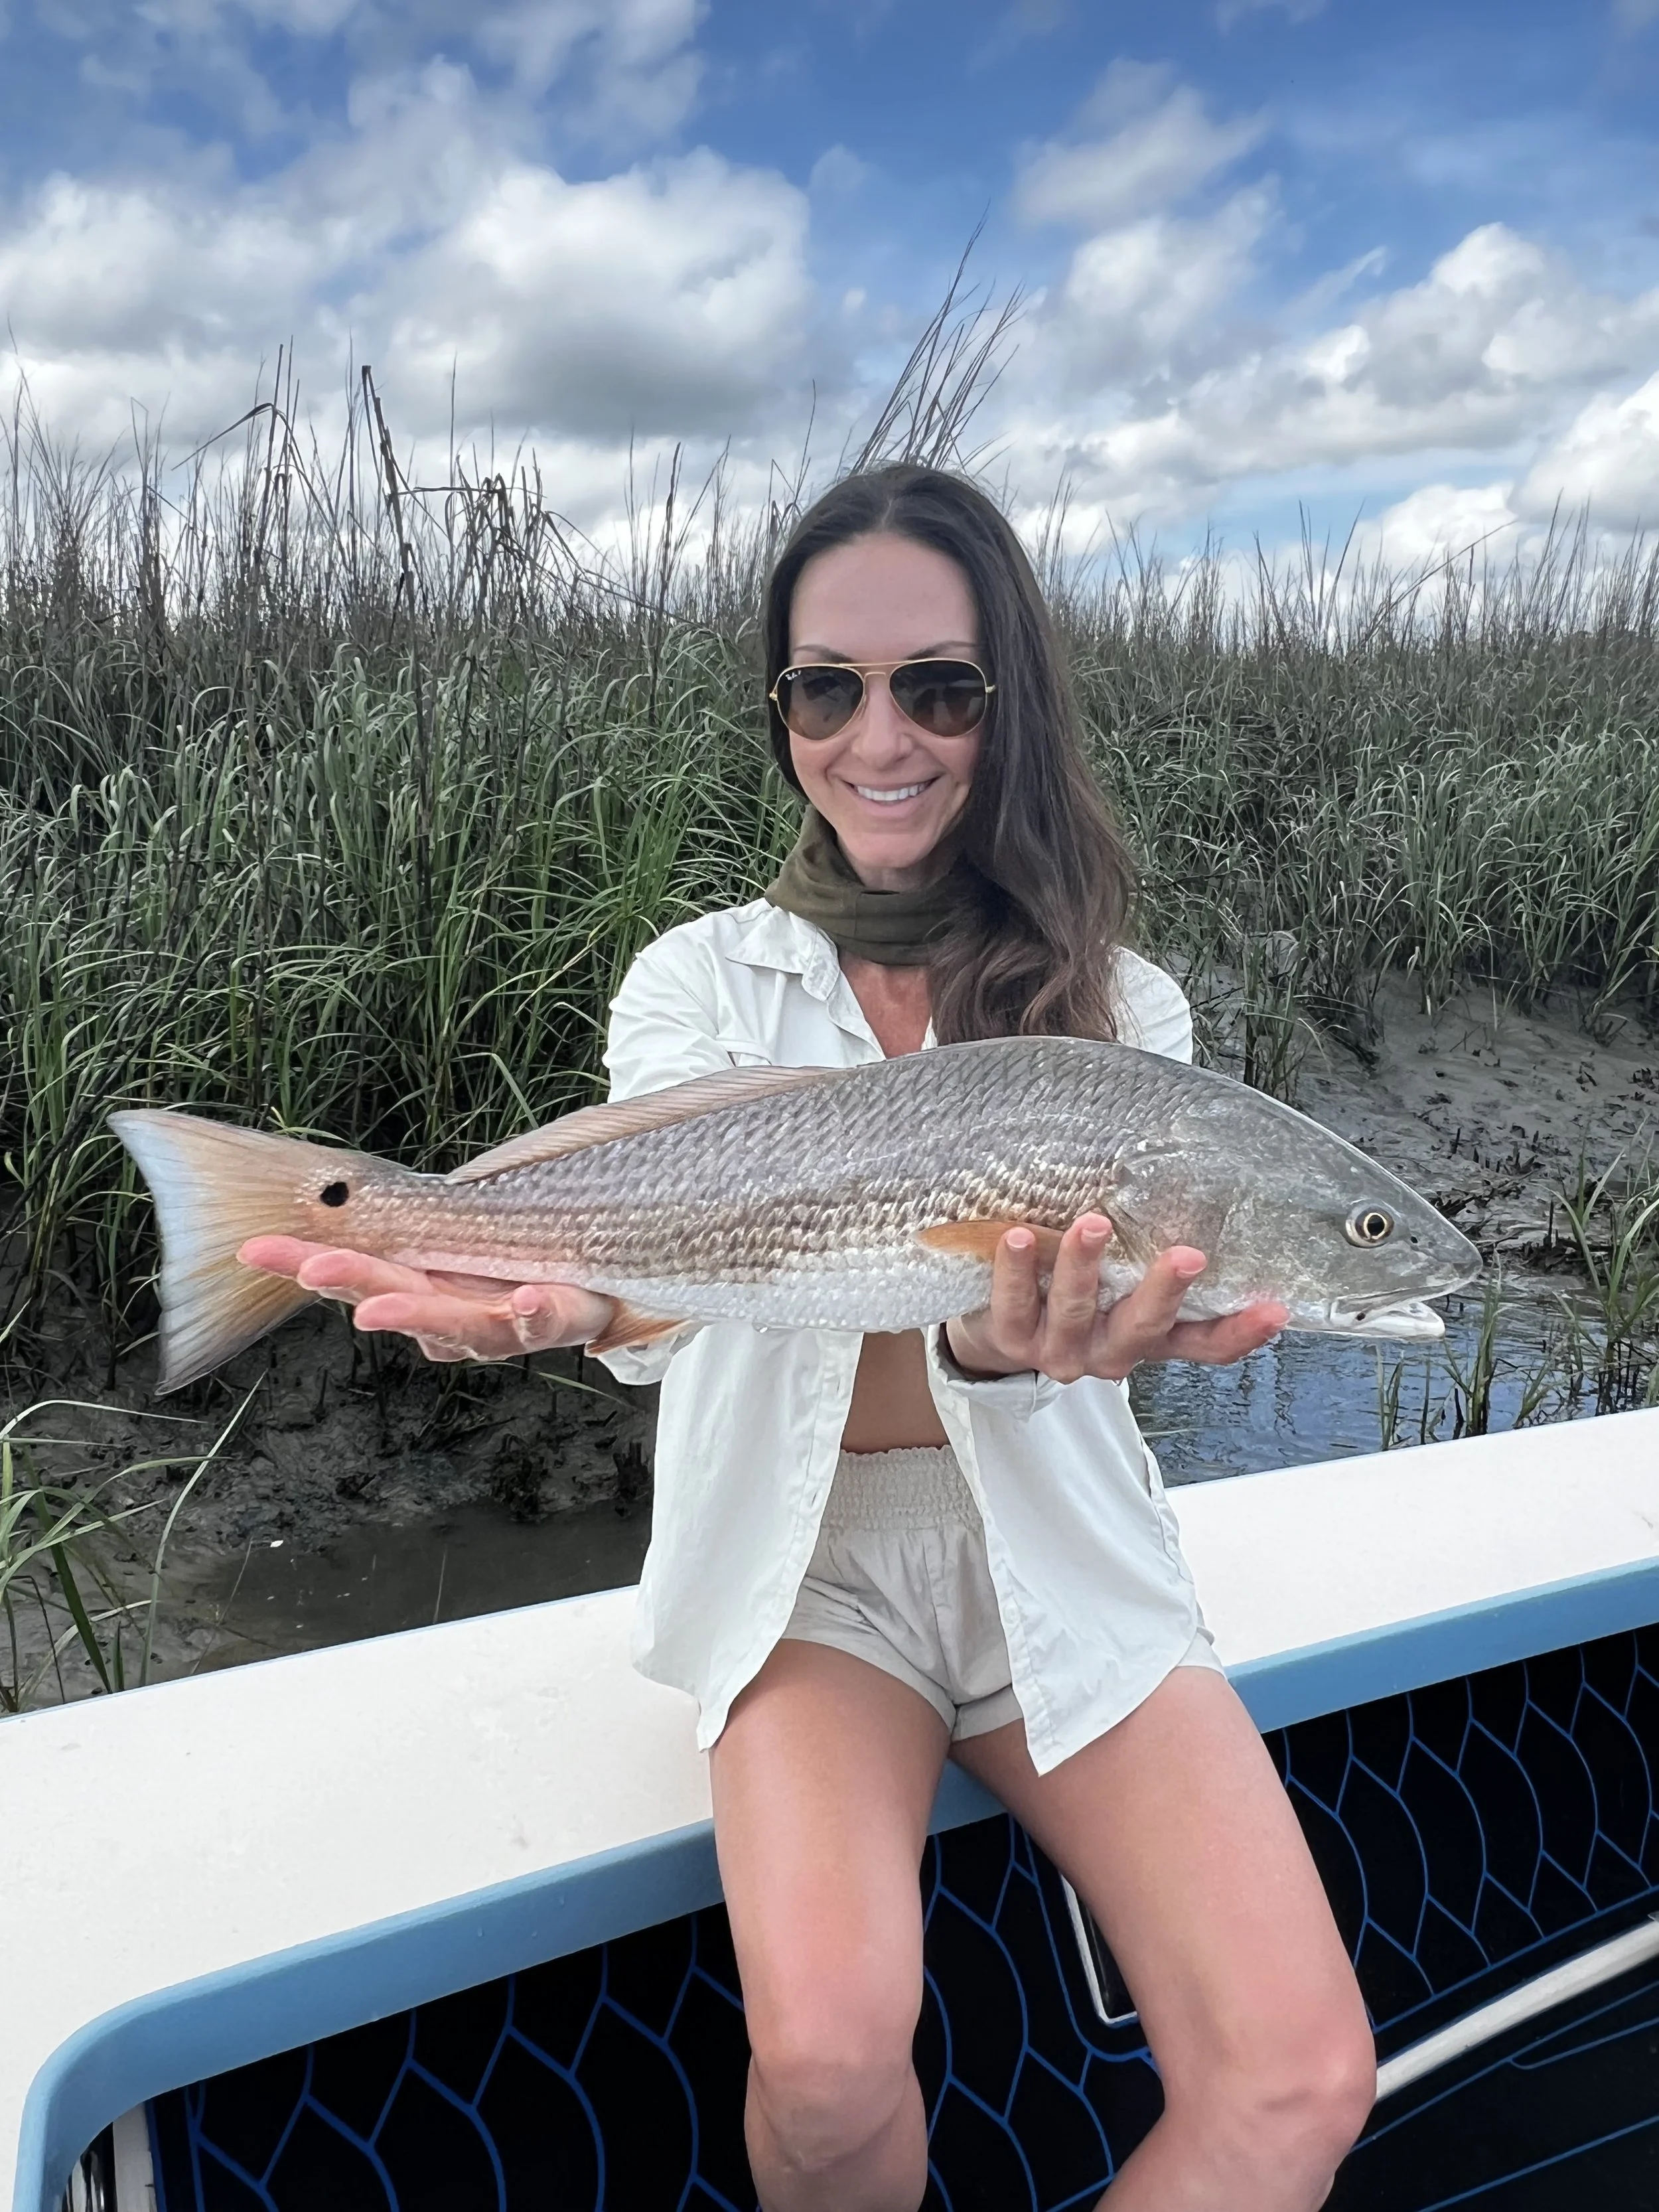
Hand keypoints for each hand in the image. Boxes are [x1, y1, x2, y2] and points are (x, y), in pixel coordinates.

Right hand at [237, 1237, 614, 1363]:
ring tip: (379, 1308)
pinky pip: (546, 1321)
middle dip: (354, 1285)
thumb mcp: (457, 1223)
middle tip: (313, 1269)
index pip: (357, 1270)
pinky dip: (532, 1312)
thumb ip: (405, 1212)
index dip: (303, 1262)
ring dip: (423, 1315)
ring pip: (462, 1326)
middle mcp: (456, 1314)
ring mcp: (507, 1324)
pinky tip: (525, 1298)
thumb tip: (329, 1184)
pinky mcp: (563, 1320)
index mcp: (422, 1283)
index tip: (254, 1249)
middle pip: (398, 1300)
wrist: (601, 1275)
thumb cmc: (518, 1248)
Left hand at [942, 1215, 1286, 1384]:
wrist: (996, 1335)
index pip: (1203, 1344)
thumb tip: (1190, 1187)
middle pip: (1144, 1327)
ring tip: (1091, 1225)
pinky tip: (1018, 1236)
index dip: (1240, 1332)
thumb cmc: (1070, 1296)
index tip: (1275, 1308)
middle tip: (1187, 1256)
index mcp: (1146, 1338)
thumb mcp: (1118, 1285)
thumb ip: (1146, 1255)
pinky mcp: (1013, 1339)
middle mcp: (1109, 1351)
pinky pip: (1014, 1304)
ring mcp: (1061, 1350)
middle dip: (1165, 1292)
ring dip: (1085, 1266)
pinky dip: (1017, 1268)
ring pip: (1077, 1311)